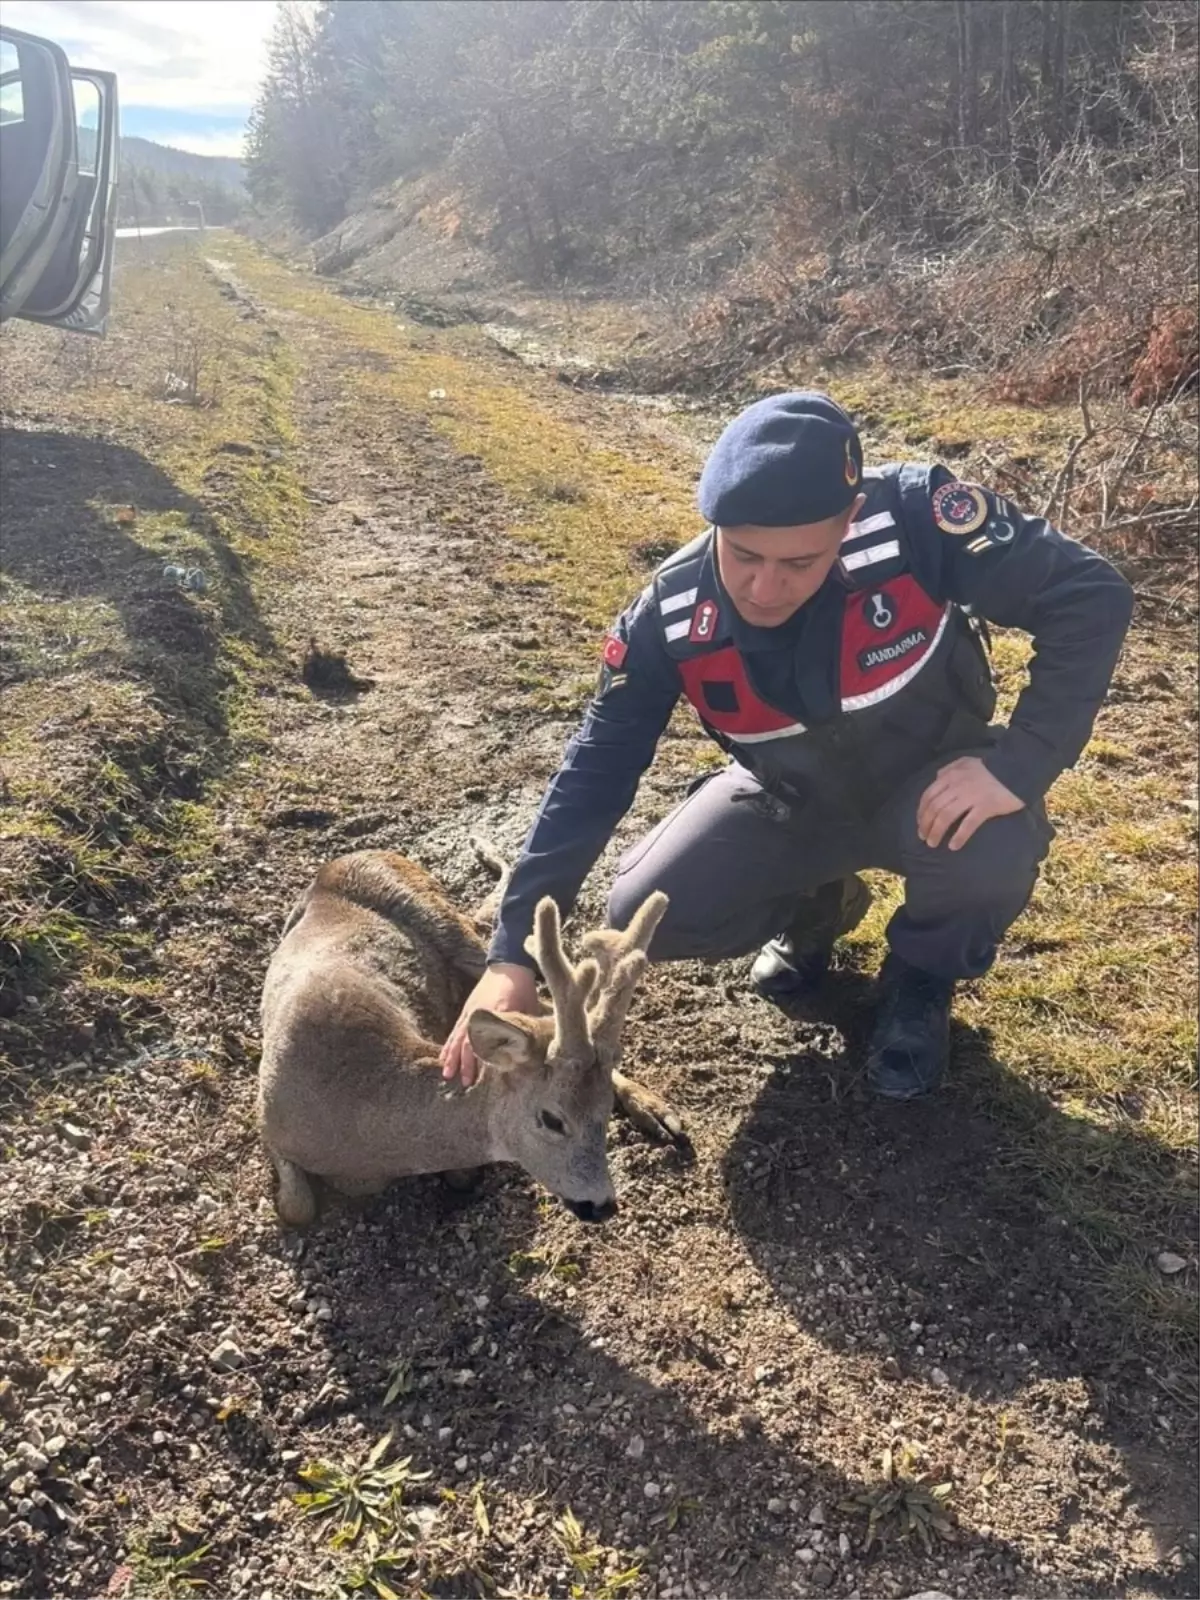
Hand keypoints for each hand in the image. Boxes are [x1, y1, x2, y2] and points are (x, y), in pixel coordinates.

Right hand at [440, 963, 539, 1085]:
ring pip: (458, 1038)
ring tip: (448, 1075)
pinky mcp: (466, 1010)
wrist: (509, 964)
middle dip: (466, 1063)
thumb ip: (523, 1029)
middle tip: (465, 1083)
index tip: (485, 1076)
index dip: (485, 1058)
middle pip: (469, 1041)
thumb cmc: (522, 988)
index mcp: (497, 1013)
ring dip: (452, 1057)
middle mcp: (479, 1013)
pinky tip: (443, 1058)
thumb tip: (525, 1053)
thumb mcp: (527, 1008)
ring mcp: (470, 1012)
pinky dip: (448, 1045)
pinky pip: (454, 1031)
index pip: (488, 1038)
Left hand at [916, 756, 1023, 850]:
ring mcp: (972, 796)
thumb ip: (950, 768)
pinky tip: (953, 846)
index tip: (920, 823)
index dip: (921, 811)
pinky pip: (968, 824)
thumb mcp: (966, 762)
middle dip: (925, 824)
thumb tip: (936, 778)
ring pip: (946, 816)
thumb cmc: (992, 767)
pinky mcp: (986, 806)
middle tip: (923, 837)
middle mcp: (958, 785)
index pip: (929, 795)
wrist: (1017, 768)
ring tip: (933, 843)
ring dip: (936, 831)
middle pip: (935, 807)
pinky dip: (959, 836)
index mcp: (951, 775)